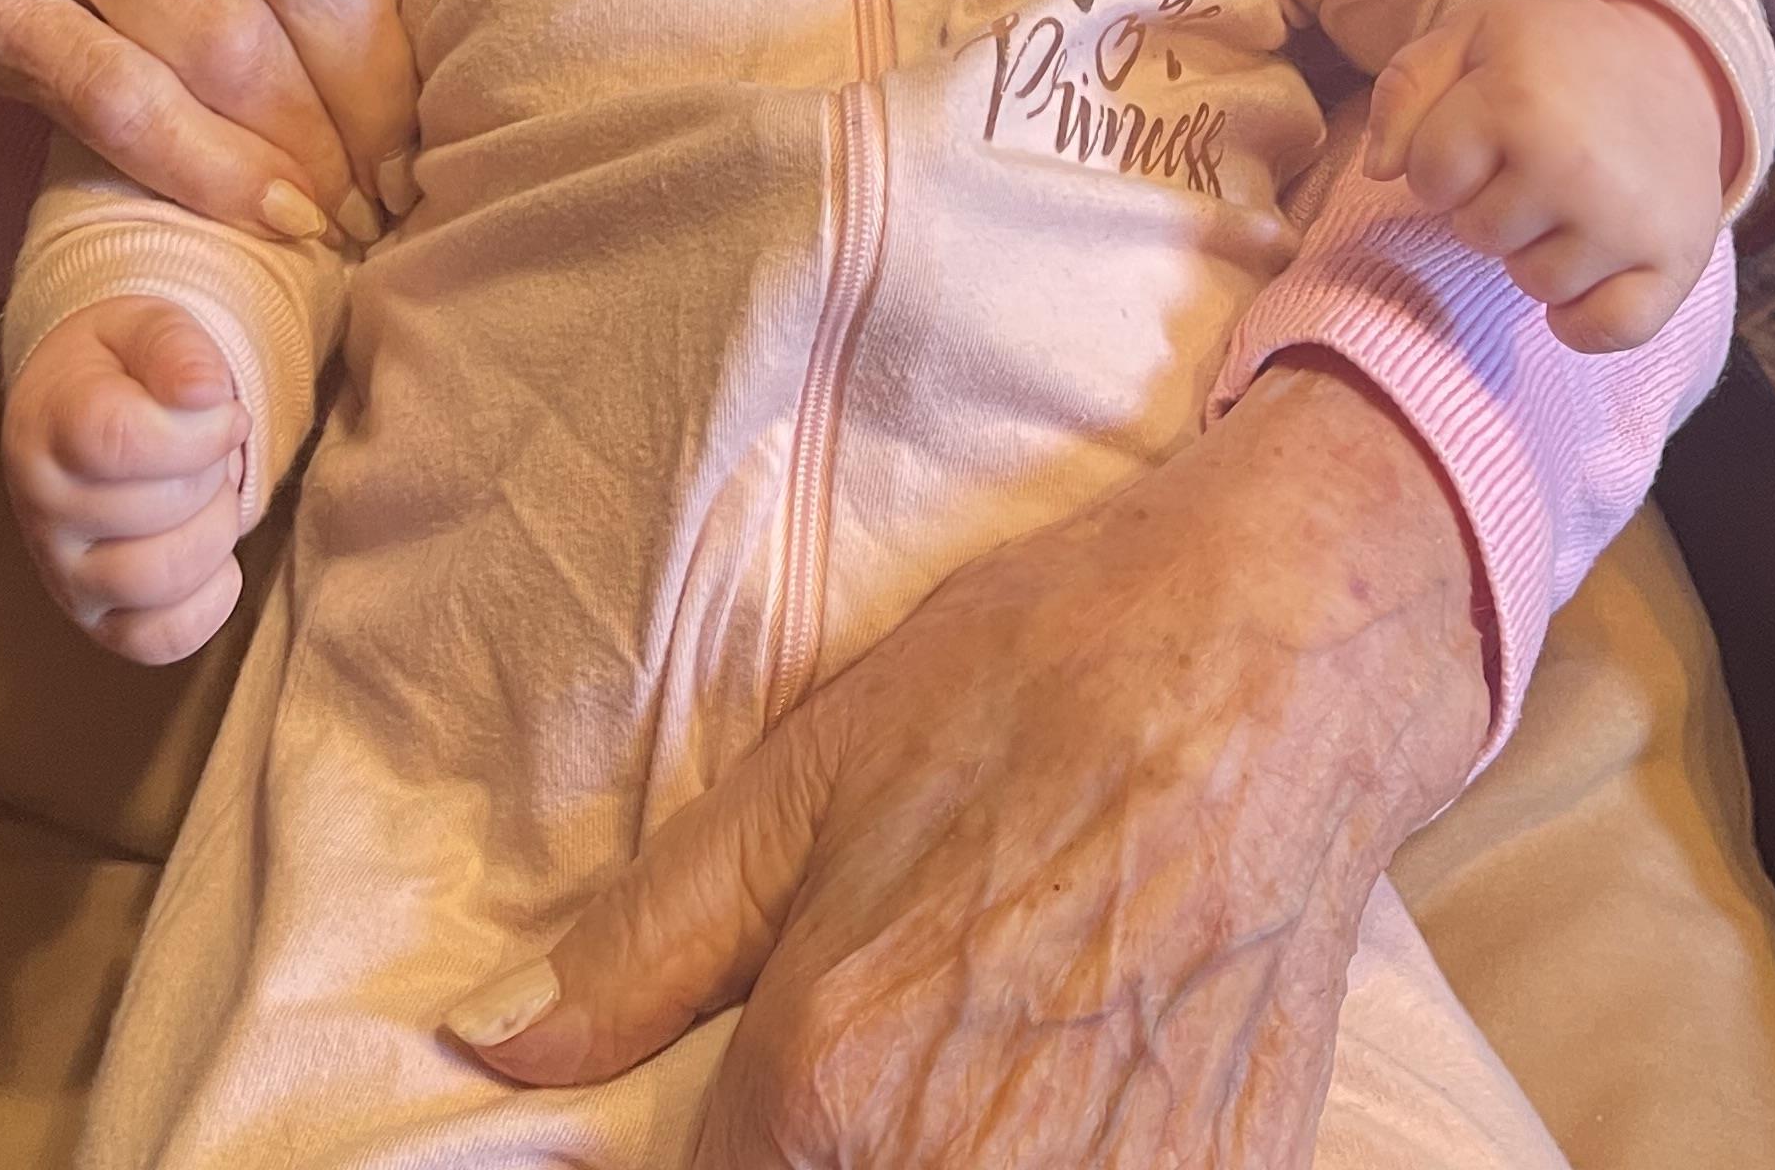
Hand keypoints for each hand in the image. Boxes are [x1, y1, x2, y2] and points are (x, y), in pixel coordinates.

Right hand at [3, 296, 251, 663]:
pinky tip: (213, 556)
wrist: (74, 407)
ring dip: (214, 530)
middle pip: (158, 507)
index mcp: (50, 424)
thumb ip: (176, 348)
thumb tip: (206, 393)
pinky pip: (159, 641)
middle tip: (210, 446)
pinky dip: (208, 602)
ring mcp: (62, 573)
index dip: (199, 429)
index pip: (122, 441)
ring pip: (159, 578)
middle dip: (214, 469)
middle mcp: (42, 509)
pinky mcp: (94, 621)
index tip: (225, 408)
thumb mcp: (146, 325)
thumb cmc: (120, 367)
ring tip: (208, 495)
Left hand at [445, 364, 1487, 1167]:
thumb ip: (645, 945)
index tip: (736, 1100)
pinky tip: (1060, 1076)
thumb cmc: (1036, 682)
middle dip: (823, 1144)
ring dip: (925, 1148)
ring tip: (963, 1050)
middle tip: (870, 1047)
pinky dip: (1057, 1156)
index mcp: (830, 1086)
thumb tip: (496, 1042)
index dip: (701, 1154)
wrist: (1278, 654)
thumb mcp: (810, 773)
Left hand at [1362, 0, 1730, 350]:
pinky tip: (1589, 267)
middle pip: (1478, 234)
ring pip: (1535, 284)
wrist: (1675, 61)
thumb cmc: (1555, 54)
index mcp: (1519, 99)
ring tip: (1570, 194)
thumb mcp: (1471, 35)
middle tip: (1534, 158)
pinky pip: (1604, 331)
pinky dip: (1586, 316)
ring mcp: (1631, 222)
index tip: (1481, 128)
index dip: (1444, 157)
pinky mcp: (1675, 264)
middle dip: (1491, 201)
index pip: (1428, 176)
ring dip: (1538, 249)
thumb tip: (1378, 170)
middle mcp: (1577, 166)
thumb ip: (1405, 90)